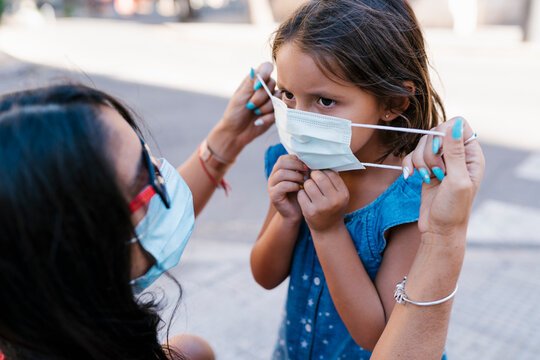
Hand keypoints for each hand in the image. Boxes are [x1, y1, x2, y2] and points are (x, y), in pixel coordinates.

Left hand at [209, 62, 275, 159]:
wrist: (236, 133)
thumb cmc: (234, 113)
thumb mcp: (239, 98)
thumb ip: (249, 84)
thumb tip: (255, 69)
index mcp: (254, 81)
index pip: (266, 67)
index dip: (265, 73)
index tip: (256, 86)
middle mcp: (265, 88)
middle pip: (272, 84)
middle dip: (261, 97)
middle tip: (250, 106)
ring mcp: (271, 100)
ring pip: (278, 97)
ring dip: (266, 107)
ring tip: (255, 113)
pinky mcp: (276, 112)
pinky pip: (280, 111)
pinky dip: (269, 117)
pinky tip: (259, 121)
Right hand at [268, 155, 306, 221]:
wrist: (294, 214)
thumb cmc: (300, 195)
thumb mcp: (302, 180)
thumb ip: (302, 170)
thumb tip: (310, 160)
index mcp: (279, 171)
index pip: (284, 158)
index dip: (296, 159)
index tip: (307, 165)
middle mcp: (273, 176)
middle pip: (281, 163)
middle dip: (296, 165)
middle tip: (306, 172)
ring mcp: (272, 186)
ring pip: (282, 173)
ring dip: (295, 176)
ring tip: (304, 182)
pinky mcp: (273, 195)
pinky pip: (282, 186)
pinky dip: (293, 185)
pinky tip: (300, 189)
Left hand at [297, 170, 349, 233]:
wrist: (328, 229)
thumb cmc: (332, 206)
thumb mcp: (338, 194)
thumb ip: (333, 179)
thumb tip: (323, 160)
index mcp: (343, 194)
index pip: (331, 173)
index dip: (322, 170)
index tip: (319, 173)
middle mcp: (334, 200)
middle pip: (318, 176)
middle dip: (313, 176)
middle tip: (312, 178)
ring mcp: (321, 207)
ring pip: (308, 184)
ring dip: (306, 185)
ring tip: (309, 189)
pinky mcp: (309, 212)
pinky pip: (301, 194)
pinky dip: (302, 194)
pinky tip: (306, 198)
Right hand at [402, 117, 484, 236]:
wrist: (439, 230)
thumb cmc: (453, 210)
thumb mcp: (457, 181)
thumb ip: (455, 152)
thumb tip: (454, 125)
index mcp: (471, 155)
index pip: (457, 124)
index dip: (443, 132)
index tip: (439, 150)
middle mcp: (457, 155)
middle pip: (435, 132)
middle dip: (429, 152)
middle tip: (436, 172)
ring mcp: (440, 162)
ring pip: (421, 144)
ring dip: (418, 160)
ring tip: (427, 178)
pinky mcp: (426, 169)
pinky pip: (412, 156)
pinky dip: (408, 165)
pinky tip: (410, 177)